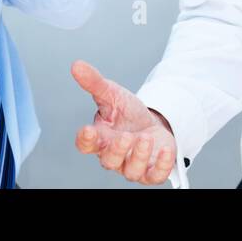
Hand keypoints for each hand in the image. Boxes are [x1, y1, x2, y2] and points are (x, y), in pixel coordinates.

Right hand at [71, 60, 176, 184]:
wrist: (152, 122)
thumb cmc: (128, 114)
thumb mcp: (113, 94)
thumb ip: (94, 83)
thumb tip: (77, 65)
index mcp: (100, 138)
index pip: (85, 145)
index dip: (85, 140)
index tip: (87, 130)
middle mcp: (114, 155)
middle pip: (108, 161)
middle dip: (117, 150)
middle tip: (126, 136)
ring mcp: (132, 165)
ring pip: (131, 171)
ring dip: (139, 156)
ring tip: (146, 138)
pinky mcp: (151, 171)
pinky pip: (155, 175)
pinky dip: (161, 165)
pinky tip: (164, 150)